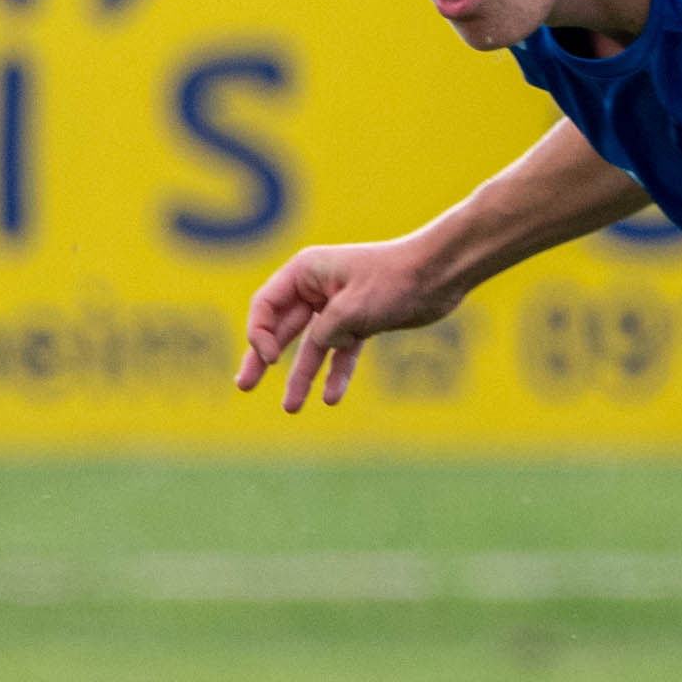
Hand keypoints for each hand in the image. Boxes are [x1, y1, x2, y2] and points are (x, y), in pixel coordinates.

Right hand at [233, 238, 456, 411]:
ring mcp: (338, 307)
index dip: (259, 335)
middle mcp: (316, 288)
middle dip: (262, 359)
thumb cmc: (393, 281)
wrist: (438, 274)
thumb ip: (325, 333)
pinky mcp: (360, 322)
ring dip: (301, 376)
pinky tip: (331, 398)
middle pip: (280, 328)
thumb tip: (319, 346)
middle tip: (243, 386)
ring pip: (312, 346)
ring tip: (291, 408)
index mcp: (305, 272)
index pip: (265, 306)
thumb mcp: (350, 310)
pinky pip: (340, 352)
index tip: (272, 359)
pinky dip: (336, 373)